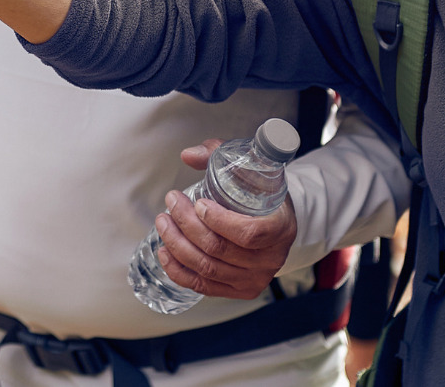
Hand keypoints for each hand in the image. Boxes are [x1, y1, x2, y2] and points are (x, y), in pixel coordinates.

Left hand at [156, 138, 297, 299]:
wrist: (276, 221)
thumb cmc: (261, 193)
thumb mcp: (249, 168)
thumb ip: (219, 155)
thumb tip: (188, 155)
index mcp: (281, 228)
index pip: (249, 233)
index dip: (219, 221)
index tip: (198, 203)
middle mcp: (270, 259)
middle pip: (219, 249)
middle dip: (186, 225)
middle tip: (171, 203)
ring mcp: (255, 279)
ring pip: (207, 268)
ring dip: (177, 245)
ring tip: (163, 223)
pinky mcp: (239, 290)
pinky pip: (203, 286)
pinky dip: (179, 270)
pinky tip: (165, 252)